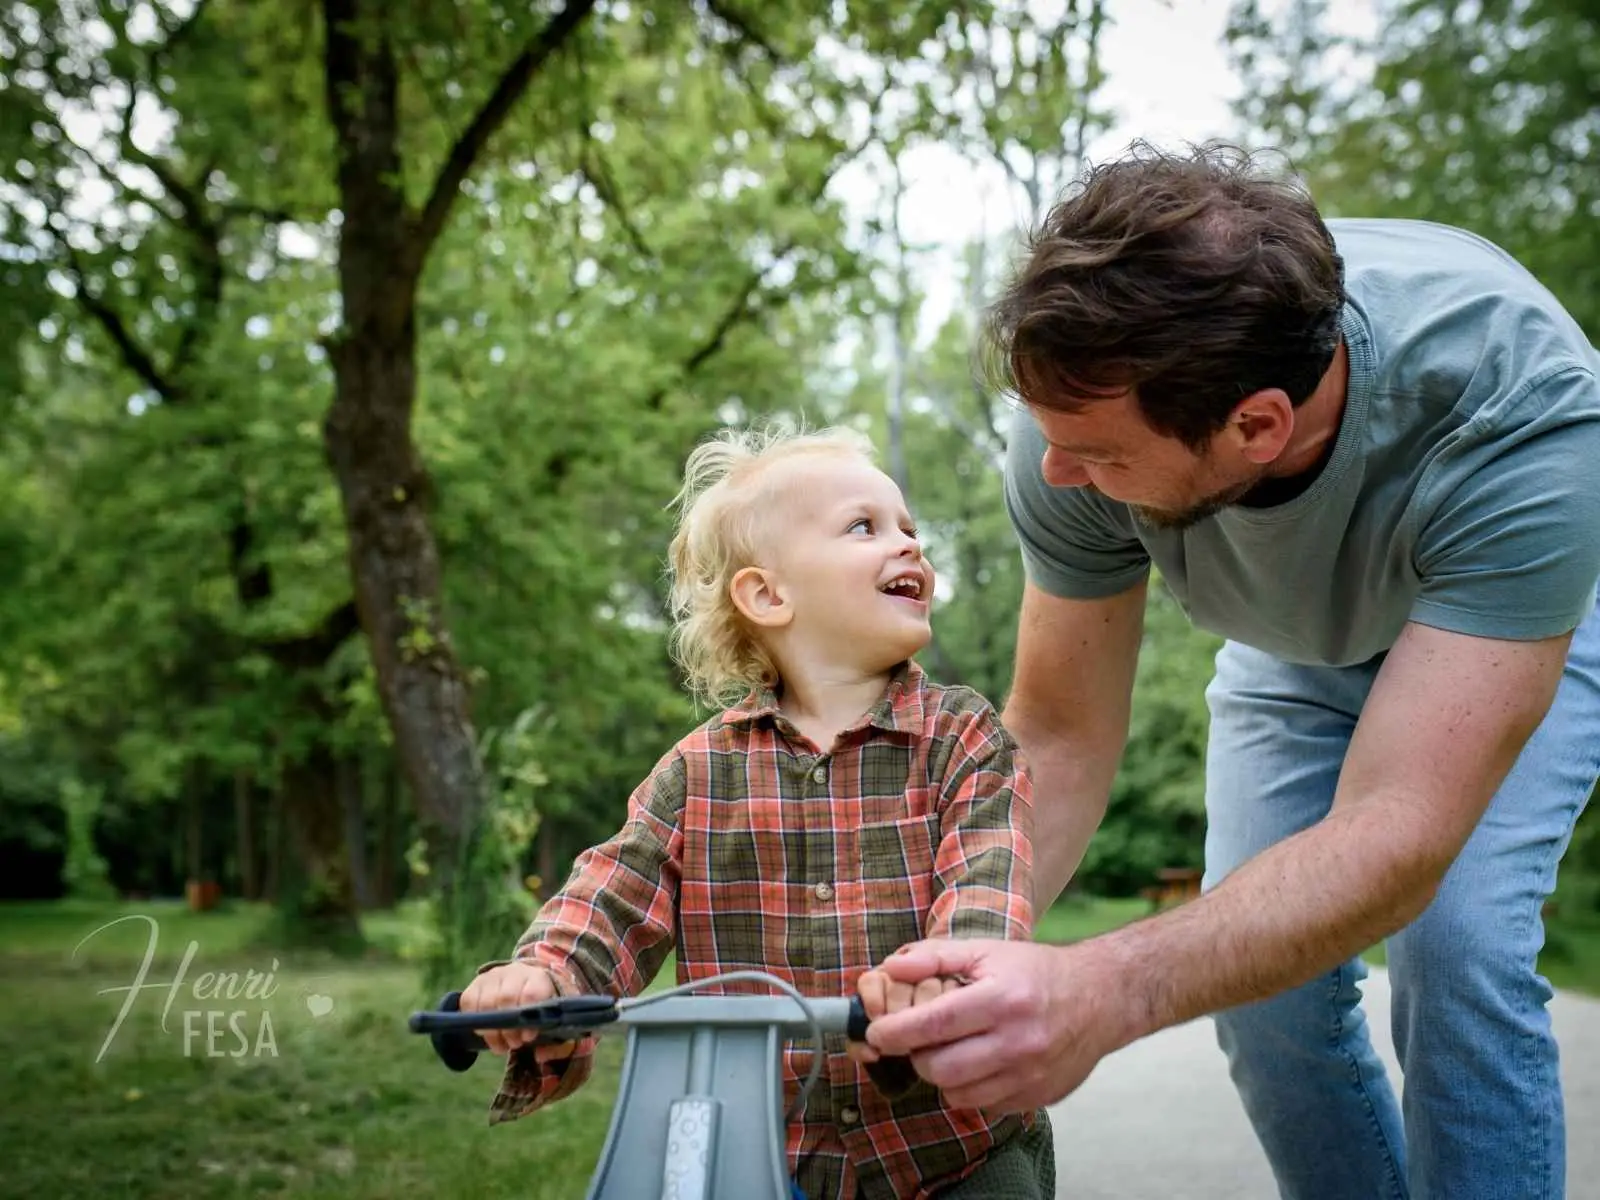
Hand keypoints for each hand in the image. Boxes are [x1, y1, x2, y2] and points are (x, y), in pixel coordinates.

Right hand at [457, 961, 564, 1056]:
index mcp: (540, 978)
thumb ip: (556, 1044)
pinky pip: (468, 1002)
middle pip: (506, 998)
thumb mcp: (558, 1024)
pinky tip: (487, 1033)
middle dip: (508, 1028)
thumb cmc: (546, 1009)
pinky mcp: (478, 983)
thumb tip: (541, 1056)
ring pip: (485, 1003)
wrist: (530, 985)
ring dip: (491, 1031)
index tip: (528, 1037)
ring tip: (501, 1044)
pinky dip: (475, 1022)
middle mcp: (516, 972)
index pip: (532, 993)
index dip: (528, 1018)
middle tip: (514, 1044)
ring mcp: (495, 976)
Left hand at [862, 937, 1138, 1111]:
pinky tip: (981, 1064)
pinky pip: (985, 1106)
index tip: (876, 1033)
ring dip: (943, 1076)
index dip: (897, 1032)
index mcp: (1002, 999)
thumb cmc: (1035, 972)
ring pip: (960, 1095)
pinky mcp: (1037, 1097)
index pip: (935, 1024)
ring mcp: (1030, 1075)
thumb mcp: (986, 951)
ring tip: (951, 1050)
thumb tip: (888, 969)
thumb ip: (934, 957)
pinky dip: (972, 1090)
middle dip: (918, 1057)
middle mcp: (1018, 1042)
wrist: (1100, 998)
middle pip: (942, 1069)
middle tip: (918, 1041)